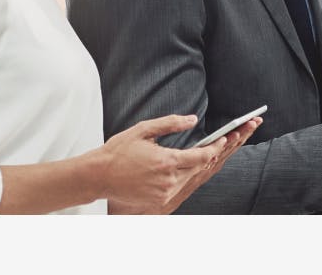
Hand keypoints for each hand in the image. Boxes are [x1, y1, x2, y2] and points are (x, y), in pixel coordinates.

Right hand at [98, 114, 258, 213]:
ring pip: (189, 179)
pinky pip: (177, 188)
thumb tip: (193, 119)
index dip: (216, 148)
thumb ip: (171, 123)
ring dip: (195, 167)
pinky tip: (180, 168)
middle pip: (198, 168)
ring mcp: (164, 193)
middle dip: (208, 156)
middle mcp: (168, 180)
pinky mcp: (158, 201)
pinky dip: (182, 178)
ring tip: (200, 154)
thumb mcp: (144, 130)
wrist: (98, 176)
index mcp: (167, 161)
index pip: (201, 156)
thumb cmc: (119, 150)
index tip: (224, 139)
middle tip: (218, 144)